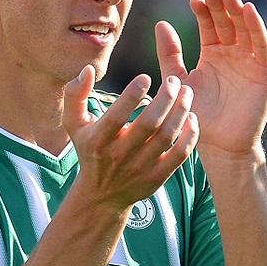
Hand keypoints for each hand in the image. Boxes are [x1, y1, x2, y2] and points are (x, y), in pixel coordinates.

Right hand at [63, 66, 197, 210]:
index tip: (146, 77)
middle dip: (165, 98)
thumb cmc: (90, 150)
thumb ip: (75, 95)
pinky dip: (189, 135)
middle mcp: (119, 156)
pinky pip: (179, 155)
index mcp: (98, 141)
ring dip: (180, 111)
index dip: (132, 95)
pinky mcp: (156, 178)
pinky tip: (191, 117)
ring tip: (186, 93)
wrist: (101, 195)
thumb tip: (87, 70)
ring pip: (167, 136)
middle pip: (149, 124)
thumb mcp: (75, 125)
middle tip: (174, 80)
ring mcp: (139, 168)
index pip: (116, 116)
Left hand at [155, 0, 266, 156]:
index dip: (204, 11)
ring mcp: (250, 62)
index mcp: (213, 55)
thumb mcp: (179, 80)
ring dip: (238, 10)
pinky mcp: (264, 72)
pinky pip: (261, 46)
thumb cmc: (198, 116)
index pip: (210, 26)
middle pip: (228, 22)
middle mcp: (233, 54)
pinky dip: (256, 28)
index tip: (194, 0)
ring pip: (245, 29)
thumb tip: (160, 23)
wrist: (218, 145)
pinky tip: (248, 11)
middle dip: (220, 5)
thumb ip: (170, 54)